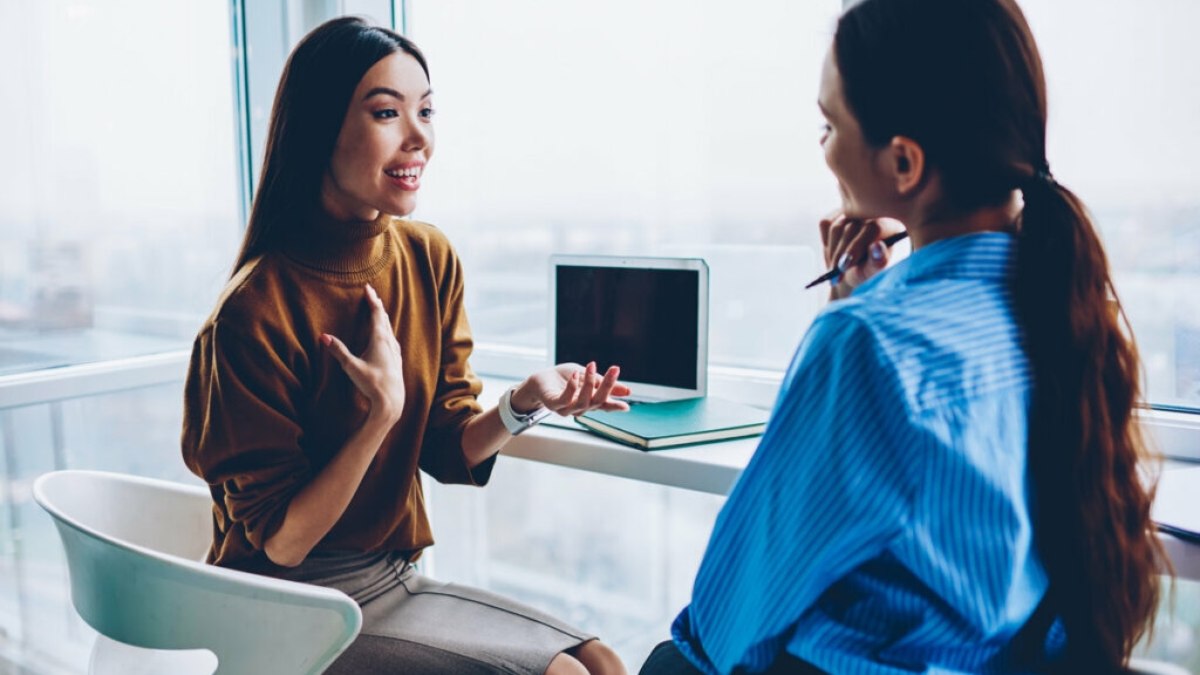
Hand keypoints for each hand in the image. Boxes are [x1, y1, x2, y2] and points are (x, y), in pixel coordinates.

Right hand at [321, 284, 405, 424]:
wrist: (392, 400)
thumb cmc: (372, 383)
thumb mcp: (351, 367)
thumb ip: (338, 351)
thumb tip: (323, 336)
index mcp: (380, 340)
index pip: (377, 314)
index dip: (372, 300)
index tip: (368, 288)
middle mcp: (390, 342)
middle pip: (384, 318)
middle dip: (377, 305)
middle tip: (372, 293)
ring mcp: (395, 351)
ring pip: (389, 328)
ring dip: (383, 317)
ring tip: (379, 309)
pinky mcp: (396, 359)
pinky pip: (392, 338)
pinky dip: (387, 329)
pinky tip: (387, 335)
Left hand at [513, 362, 631, 416]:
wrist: (540, 379)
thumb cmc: (564, 378)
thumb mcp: (587, 376)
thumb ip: (602, 383)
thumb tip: (627, 391)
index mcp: (589, 401)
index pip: (604, 405)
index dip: (615, 406)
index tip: (626, 406)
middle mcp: (579, 407)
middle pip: (597, 401)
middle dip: (607, 386)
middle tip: (615, 369)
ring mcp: (566, 408)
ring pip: (583, 402)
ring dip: (589, 384)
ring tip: (591, 366)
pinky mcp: (553, 404)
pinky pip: (565, 399)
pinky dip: (572, 387)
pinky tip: (576, 376)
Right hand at [819, 212, 904, 298]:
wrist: (850, 271)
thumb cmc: (867, 272)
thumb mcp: (874, 272)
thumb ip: (878, 261)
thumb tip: (877, 246)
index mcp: (891, 226)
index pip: (873, 228)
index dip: (856, 247)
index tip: (844, 266)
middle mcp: (873, 214)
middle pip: (852, 228)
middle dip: (841, 253)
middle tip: (836, 273)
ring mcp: (854, 211)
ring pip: (837, 227)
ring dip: (832, 251)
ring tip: (836, 267)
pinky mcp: (837, 212)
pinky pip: (825, 224)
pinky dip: (826, 242)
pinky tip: (834, 253)